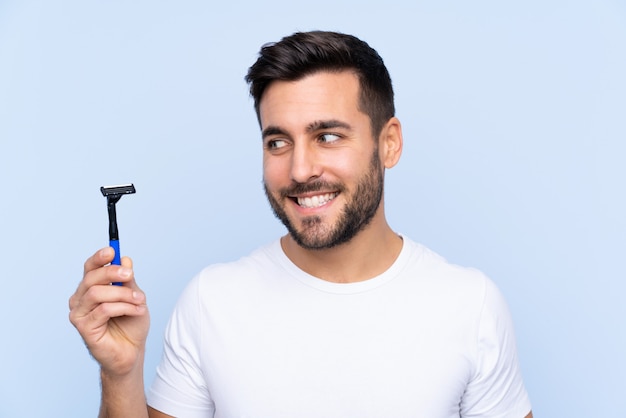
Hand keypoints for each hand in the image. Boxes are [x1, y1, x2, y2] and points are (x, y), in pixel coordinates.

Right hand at [69, 247, 149, 376]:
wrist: (132, 352)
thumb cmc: (131, 324)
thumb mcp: (135, 297)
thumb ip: (128, 280)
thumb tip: (125, 259)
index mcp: (90, 289)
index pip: (89, 268)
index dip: (99, 258)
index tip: (111, 251)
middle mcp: (80, 300)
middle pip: (90, 278)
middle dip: (112, 273)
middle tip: (130, 275)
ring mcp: (79, 314)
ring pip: (97, 293)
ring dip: (122, 294)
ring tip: (140, 301)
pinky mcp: (84, 328)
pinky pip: (103, 310)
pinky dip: (124, 307)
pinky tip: (136, 311)